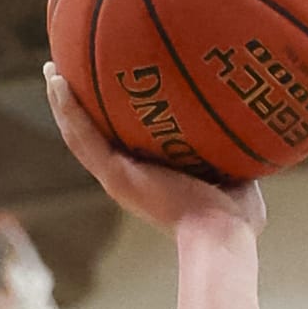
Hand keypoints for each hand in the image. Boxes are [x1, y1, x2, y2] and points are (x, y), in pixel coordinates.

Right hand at [44, 67, 265, 238]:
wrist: (220, 238)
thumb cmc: (235, 222)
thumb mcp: (237, 177)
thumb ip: (235, 155)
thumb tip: (255, 125)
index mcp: (149, 181)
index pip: (124, 145)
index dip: (112, 120)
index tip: (108, 92)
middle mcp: (127, 180)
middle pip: (94, 138)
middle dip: (80, 107)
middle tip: (66, 76)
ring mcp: (118, 179)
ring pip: (79, 136)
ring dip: (63, 103)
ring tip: (52, 70)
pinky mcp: (115, 177)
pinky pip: (83, 137)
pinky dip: (68, 109)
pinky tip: (57, 79)